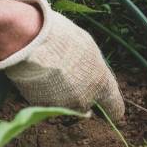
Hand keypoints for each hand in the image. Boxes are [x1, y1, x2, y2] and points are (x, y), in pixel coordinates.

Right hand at [0, 0, 124, 121]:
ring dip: (61, 95)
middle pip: (87, 105)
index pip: (115, 108)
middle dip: (80, 95)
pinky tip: (39, 76)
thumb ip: (93, 67)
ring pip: (66, 105)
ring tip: (51, 72)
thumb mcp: (89, 48)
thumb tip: (92, 72)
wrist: (30, 43)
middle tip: (69, 74)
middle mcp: (85, 100)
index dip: (111, 106)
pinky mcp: (42, 107)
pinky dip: (44, 93)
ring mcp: (63, 106)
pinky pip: (47, 103)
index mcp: (102, 84)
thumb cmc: (63, 39)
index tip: (106, 104)